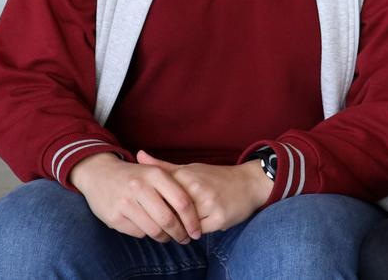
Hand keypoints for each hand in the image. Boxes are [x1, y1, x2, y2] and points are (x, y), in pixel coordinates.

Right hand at [69, 152, 200, 243]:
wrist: (100, 173)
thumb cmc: (135, 175)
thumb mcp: (154, 172)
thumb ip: (174, 186)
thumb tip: (197, 211)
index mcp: (155, 174)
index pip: (182, 202)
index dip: (192, 220)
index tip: (197, 231)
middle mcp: (140, 187)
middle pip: (168, 219)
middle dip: (180, 233)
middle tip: (185, 239)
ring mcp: (125, 202)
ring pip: (153, 229)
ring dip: (165, 237)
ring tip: (169, 237)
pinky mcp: (113, 216)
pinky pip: (138, 232)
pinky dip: (146, 234)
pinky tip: (149, 229)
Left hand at [137, 150, 272, 233]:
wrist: (249, 183)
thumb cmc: (215, 177)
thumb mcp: (189, 169)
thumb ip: (163, 166)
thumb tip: (138, 155)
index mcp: (186, 175)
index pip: (159, 196)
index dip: (152, 206)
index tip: (149, 210)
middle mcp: (197, 188)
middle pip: (170, 212)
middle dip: (164, 220)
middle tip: (161, 224)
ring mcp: (209, 204)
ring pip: (183, 224)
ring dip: (178, 229)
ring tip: (176, 229)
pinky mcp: (220, 219)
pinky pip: (199, 232)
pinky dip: (193, 232)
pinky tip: (193, 229)